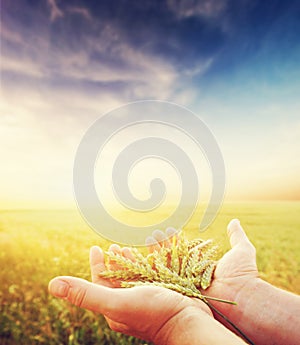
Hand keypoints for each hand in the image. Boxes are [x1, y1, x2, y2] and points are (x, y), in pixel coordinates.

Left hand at [48, 245, 212, 343]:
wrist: (190, 322)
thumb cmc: (153, 312)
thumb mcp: (116, 302)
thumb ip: (86, 293)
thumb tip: (53, 285)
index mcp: (114, 308)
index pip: (99, 284)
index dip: (96, 265)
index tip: (96, 248)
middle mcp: (128, 304)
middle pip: (116, 279)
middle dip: (114, 261)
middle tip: (114, 246)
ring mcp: (145, 299)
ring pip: (134, 277)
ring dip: (130, 262)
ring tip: (128, 249)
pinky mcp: (161, 294)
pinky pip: (150, 276)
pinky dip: (147, 264)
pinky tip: (150, 254)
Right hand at [146, 219, 257, 318]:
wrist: (242, 298)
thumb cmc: (243, 274)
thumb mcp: (242, 250)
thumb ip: (237, 236)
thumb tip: (234, 221)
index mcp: (203, 266)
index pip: (185, 251)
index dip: (175, 240)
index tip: (167, 229)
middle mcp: (192, 275)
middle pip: (172, 258)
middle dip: (162, 246)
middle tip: (153, 234)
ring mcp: (186, 284)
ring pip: (166, 266)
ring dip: (155, 253)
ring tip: (148, 239)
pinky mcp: (180, 291)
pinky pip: (164, 279)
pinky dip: (153, 268)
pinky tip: (145, 256)